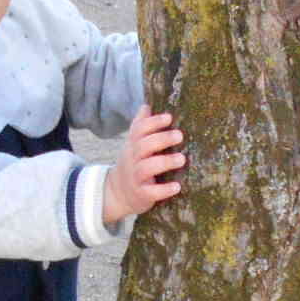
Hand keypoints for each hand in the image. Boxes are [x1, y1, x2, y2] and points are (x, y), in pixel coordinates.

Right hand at [104, 107, 185, 225]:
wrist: (118, 193)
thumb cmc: (133, 163)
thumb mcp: (133, 145)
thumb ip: (140, 126)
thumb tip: (146, 105)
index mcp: (133, 145)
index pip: (139, 130)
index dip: (153, 122)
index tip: (169, 117)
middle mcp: (133, 159)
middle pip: (143, 146)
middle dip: (161, 139)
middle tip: (180, 135)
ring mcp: (136, 177)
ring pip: (146, 168)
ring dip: (164, 162)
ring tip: (181, 159)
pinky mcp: (141, 195)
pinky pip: (151, 192)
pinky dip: (163, 190)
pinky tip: (177, 186)